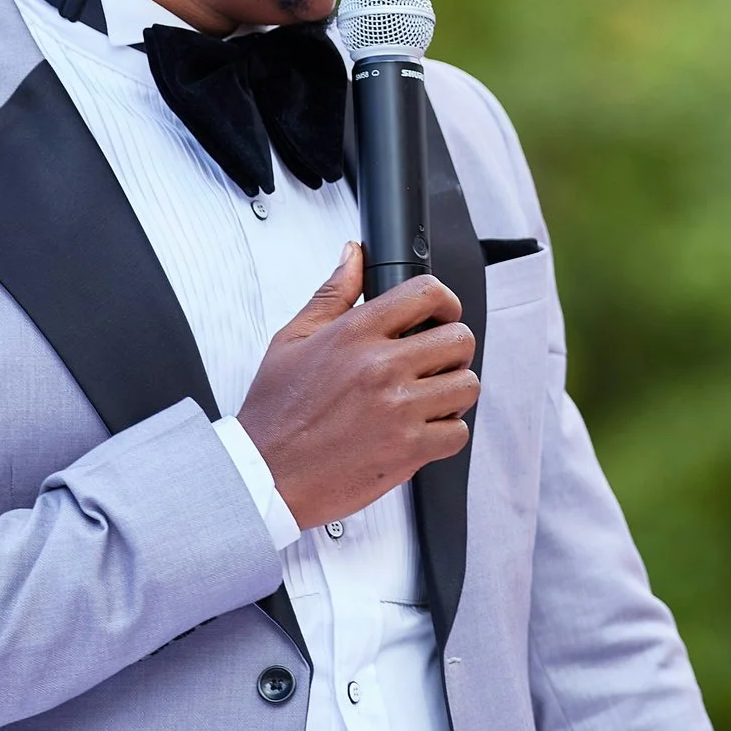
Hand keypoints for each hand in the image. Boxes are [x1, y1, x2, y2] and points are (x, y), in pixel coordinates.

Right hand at [237, 243, 477, 528]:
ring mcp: (399, 409)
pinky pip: (458, 432)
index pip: (426, 293)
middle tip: (435, 362)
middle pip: (459, 339)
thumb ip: (332, 293)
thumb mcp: (293, 340)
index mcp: (355, 334)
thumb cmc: (276, 413)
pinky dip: (446, 433)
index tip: (442, 314)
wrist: (264, 475)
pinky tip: (421, 429)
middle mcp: (381, 367)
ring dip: (453, 392)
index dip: (445, 301)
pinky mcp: (408, 449)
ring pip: (467, 385)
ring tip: (428, 398)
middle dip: (453, 349)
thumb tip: (353, 256)